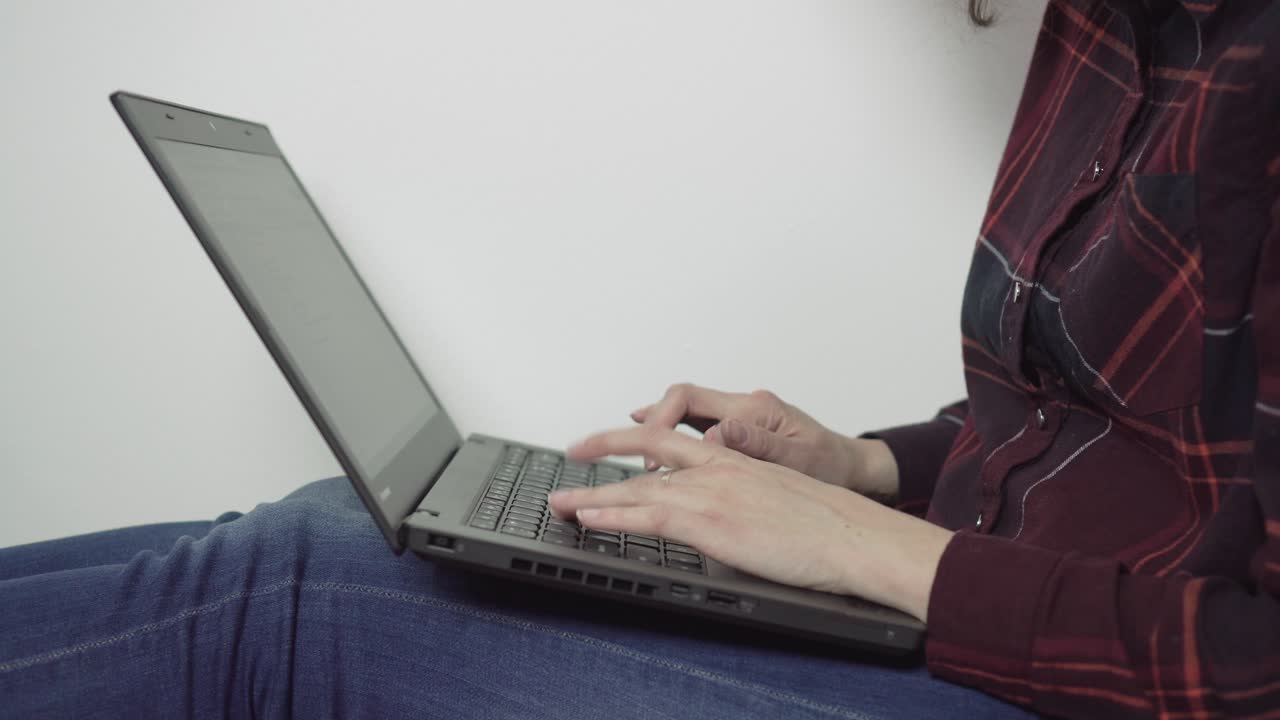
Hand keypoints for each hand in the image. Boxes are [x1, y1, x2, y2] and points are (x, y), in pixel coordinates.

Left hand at [550, 425, 952, 621]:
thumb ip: (747, 496)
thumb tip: (731, 513)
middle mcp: (719, 466)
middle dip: (603, 446)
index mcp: (737, 457)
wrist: (855, 535)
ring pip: (636, 487)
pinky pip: (646, 516)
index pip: (677, 437)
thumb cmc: (831, 525)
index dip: (640, 435)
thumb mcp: (781, 495)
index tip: (617, 441)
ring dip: (591, 495)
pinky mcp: (710, 521)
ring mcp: (712, 492)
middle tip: (574, 452)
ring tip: (561, 501)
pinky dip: (611, 516)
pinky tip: (588, 516)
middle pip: (646, 446)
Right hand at [631, 384, 898, 500]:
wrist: (855, 471)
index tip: (644, 456)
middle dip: (639, 425)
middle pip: (677, 402)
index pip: (688, 400)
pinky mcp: (738, 437)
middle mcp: (742, 409)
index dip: (658, 423)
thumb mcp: (802, 460)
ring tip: (617, 454)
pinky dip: (668, 444)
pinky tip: (650, 463)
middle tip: (599, 448)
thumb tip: (720, 436)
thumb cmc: (833, 466)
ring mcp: (739, 422)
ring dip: (650, 434)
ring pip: (681, 417)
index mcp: (754, 409)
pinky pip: (693, 433)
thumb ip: (759, 446)